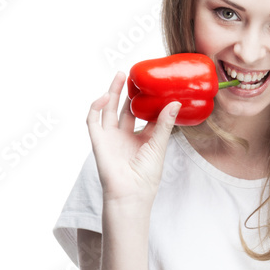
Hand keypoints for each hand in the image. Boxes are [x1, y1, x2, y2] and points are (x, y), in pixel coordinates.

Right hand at [86, 71, 180, 205]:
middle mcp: (125, 137)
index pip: (145, 115)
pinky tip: (106, 96)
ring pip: (109, 110)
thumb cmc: (146, 177)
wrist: (130, 193)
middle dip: (129, 92)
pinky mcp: (98, 141)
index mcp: (142, 140)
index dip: (148, 101)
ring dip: (113, 92)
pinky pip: (93, 120)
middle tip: (135, 76)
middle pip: (126, 109)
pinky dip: (97, 106)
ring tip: (121, 75)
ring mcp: (111, 138)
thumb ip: (164, 124)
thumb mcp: (159, 146)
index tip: (154, 85)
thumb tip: (175, 102)